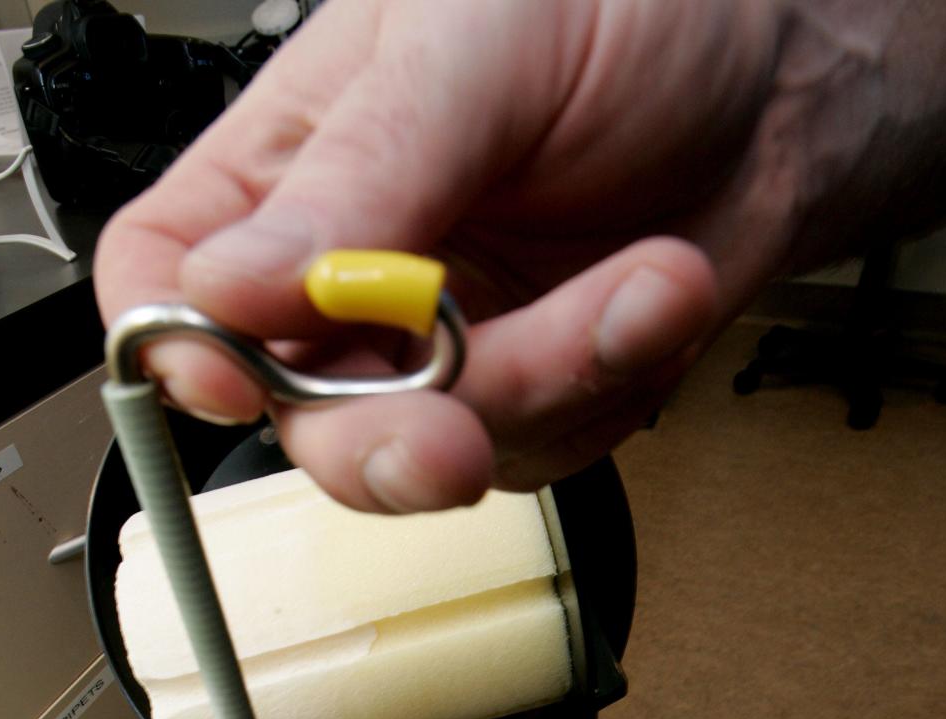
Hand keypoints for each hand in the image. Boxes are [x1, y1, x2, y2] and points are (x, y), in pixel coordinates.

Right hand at [94, 0, 945, 511]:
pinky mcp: (533, 392)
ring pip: (435, 449)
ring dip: (550, 382)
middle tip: (450, 436)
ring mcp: (441, 349)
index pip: (165, 280)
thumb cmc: (628, 9)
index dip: (180, 347)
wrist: (780, 73)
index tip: (239, 378)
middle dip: (378, 442)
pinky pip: (542, 449)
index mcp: (289, 170)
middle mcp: (350, 276)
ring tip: (646, 280)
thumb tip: (227, 288)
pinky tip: (655, 297)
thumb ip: (359, 176)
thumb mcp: (477, 49)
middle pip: (295, 414)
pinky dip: (609, 386)